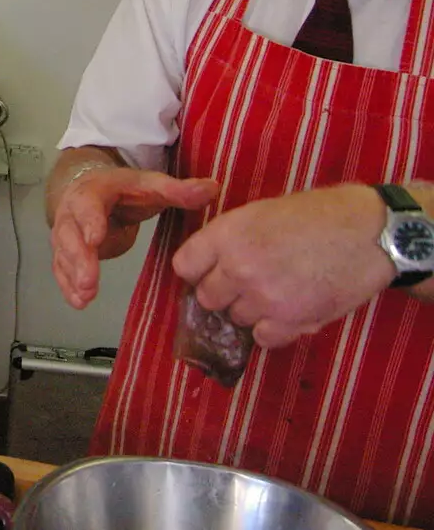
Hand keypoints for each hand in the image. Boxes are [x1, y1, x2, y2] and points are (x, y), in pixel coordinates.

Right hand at [51, 165, 218, 309]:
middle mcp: (72, 213)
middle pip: (69, 234)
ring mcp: (67, 234)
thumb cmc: (123, 190)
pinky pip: (61, 269)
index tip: (96, 238)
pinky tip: (79, 302)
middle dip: (78, 258)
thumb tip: (212, 188)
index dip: (89, 221)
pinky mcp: (66, 252)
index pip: (87, 205)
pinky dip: (68, 286)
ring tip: (85, 297)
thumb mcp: (148, 185)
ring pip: (63, 254)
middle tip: (89, 281)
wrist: (91, 188)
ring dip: (72, 276)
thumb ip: (177, 190)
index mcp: (93, 192)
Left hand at [173, 184, 393, 349]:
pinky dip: (274, 329)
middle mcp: (238, 268)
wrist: (367, 233)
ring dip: (252, 310)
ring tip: (278, 291)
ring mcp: (263, 297)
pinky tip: (289, 310)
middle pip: (207, 298)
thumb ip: (229, 239)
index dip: (197, 270)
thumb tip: (209, 263)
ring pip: (236, 318)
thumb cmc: (317, 215)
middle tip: (247, 283)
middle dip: (224, 292)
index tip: (209, 271)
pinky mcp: (291, 321)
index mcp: (226, 235)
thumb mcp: (260, 213)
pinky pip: (263, 338)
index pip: (184, 266)